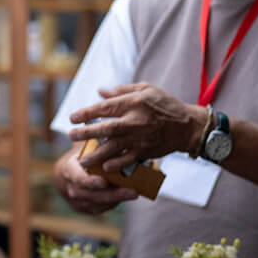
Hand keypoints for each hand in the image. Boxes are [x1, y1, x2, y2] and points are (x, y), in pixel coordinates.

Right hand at [53, 147, 136, 214]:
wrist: (68, 175)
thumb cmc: (82, 157)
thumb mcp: (86, 149)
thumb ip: (99, 148)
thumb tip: (119, 142)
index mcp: (68, 170)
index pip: (78, 178)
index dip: (90, 181)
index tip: (104, 182)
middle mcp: (71, 188)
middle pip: (92, 194)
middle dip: (113, 194)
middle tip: (133, 192)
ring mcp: (77, 201)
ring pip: (99, 203)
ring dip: (117, 199)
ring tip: (134, 193)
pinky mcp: (85, 209)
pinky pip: (101, 208)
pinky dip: (114, 203)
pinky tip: (126, 197)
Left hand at [68, 83, 206, 173]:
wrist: (187, 126)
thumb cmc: (165, 104)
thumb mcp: (145, 89)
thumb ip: (121, 91)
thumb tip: (99, 91)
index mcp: (134, 102)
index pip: (105, 107)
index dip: (87, 112)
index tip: (73, 117)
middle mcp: (135, 121)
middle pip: (107, 127)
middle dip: (87, 132)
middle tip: (71, 135)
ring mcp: (140, 138)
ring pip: (114, 147)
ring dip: (96, 154)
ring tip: (82, 160)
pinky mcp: (145, 151)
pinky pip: (128, 160)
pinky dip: (116, 165)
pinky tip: (104, 168)